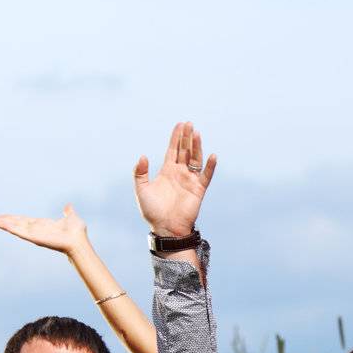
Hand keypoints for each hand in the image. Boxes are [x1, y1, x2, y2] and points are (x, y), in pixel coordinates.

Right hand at [0, 204, 89, 257]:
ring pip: (14, 227)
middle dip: (4, 221)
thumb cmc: (77, 232)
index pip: (23, 220)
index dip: (13, 218)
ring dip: (2, 223)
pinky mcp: (33, 237)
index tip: (3, 217)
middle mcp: (35, 230)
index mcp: (42, 225)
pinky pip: (18, 231)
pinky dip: (8, 227)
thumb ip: (68, 212)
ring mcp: (33, 234)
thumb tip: (68, 206)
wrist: (79, 241)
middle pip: (16, 223)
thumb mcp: (70, 217)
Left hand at [134, 121, 216, 237]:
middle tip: (189, 123)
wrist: (166, 228)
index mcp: (167, 171)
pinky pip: (206, 175)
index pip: (173, 150)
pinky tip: (212, 155)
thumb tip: (143, 156)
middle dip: (187, 137)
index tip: (180, 125)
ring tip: (196, 133)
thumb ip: (140, 173)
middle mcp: (180, 173)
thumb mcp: (141, 190)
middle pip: (185, 151)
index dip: (176, 137)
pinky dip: (210, 166)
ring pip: (195, 159)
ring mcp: (190, 180)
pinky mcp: (199, 189)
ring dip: (197, 146)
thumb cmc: (152, 211)